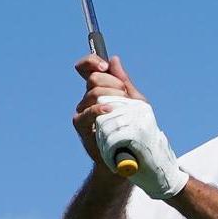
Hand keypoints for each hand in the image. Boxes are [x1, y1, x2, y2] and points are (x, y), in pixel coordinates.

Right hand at [70, 56, 184, 198]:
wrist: (133, 158)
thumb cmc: (134, 131)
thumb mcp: (135, 102)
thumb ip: (124, 81)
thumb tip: (114, 60)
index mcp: (99, 91)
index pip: (86, 68)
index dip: (91, 62)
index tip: (104, 66)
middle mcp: (87, 100)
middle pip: (94, 79)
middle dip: (114, 84)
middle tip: (126, 98)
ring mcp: (83, 113)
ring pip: (93, 93)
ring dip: (113, 98)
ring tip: (124, 111)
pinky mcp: (82, 128)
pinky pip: (87, 113)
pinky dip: (99, 110)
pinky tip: (110, 111)